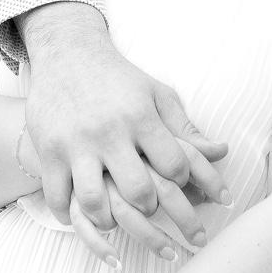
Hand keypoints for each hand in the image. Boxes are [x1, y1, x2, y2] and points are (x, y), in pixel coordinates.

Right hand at [21, 4, 229, 234]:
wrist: (68, 52)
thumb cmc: (120, 78)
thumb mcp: (156, 94)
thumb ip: (186, 127)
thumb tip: (222, 153)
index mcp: (141, 116)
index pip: (174, 165)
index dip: (184, 182)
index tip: (179, 183)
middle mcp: (110, 132)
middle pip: (138, 190)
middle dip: (149, 207)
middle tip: (149, 205)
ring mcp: (76, 144)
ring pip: (95, 202)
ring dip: (109, 219)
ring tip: (115, 217)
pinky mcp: (49, 152)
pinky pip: (58, 199)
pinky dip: (70, 216)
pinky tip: (81, 214)